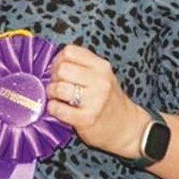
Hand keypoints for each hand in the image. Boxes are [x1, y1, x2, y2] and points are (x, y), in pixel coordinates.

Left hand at [46, 43, 148, 158]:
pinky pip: (58, 108)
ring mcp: (94, 101)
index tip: (59, 69)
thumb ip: (82, 65)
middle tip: (58, 85)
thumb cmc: (108, 100)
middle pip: (62, 69)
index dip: (58, 60)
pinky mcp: (86, 119)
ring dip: (52, 94)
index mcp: (102, 67)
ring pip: (58, 88)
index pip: (69, 52)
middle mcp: (100, 82)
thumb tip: (54, 61)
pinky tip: (59, 109)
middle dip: (54, 78)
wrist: (126, 127)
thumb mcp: (102, 75)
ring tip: (59, 98)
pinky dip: (53, 108)